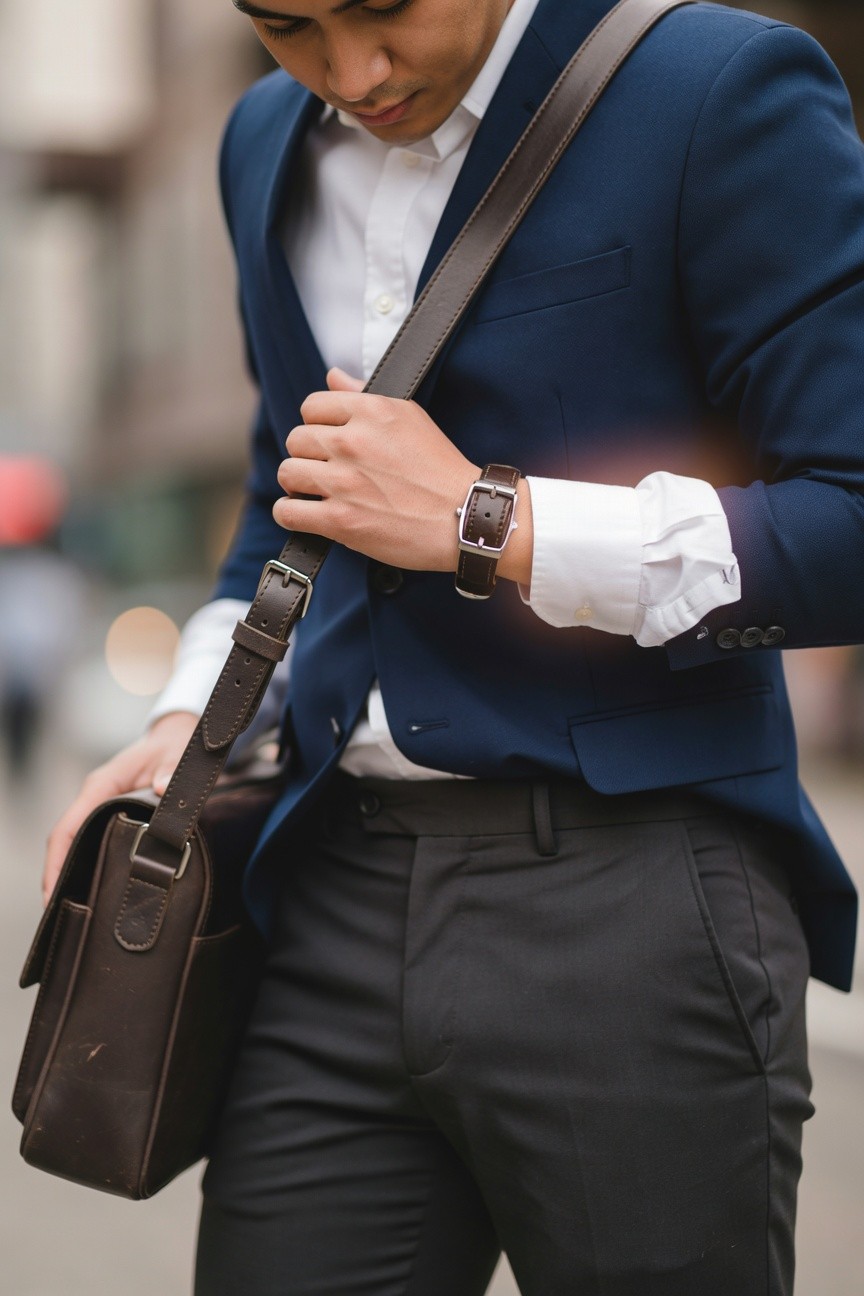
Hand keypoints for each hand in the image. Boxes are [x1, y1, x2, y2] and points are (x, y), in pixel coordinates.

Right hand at [42, 711, 198, 906]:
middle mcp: (96, 797)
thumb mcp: (176, 754)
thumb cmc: (174, 746)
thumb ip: (171, 770)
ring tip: (76, 911)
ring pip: (79, 843)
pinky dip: (91, 863)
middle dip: (59, 875)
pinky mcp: (114, 814)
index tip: (52, 892)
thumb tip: (162, 788)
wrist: (177, 738)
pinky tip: (97, 890)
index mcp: (102, 785)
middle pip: (67, 841)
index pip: (70, 827)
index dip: (58, 860)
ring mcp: (102, 806)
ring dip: (73, 872)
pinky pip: (95, 840)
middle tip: (61, 913)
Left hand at [274, 368, 532, 581]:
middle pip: (296, 440)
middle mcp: (353, 441)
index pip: (311, 406)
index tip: (328, 441)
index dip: (316, 425)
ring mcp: (344, 481)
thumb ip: (364, 395)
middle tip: (325, 470)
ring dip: (297, 484)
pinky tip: (307, 515)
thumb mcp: (410, 417)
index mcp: (372, 411)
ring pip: (287, 472)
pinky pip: (287, 511)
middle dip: (307, 455)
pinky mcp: (340, 520)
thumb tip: (332, 375)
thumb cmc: (442, 471)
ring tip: (316, 492)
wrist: (466, 517)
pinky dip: (291, 514)